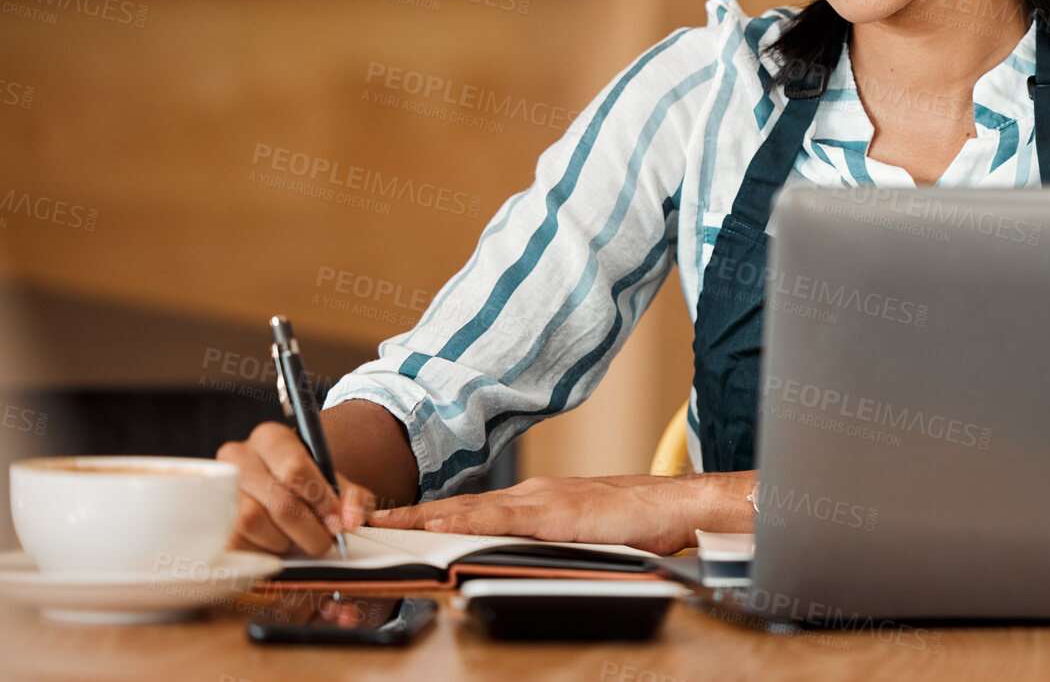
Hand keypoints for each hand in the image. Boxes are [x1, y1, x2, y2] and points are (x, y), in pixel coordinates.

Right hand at [217, 421, 374, 556]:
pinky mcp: (207, 517)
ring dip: (284, 541)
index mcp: (271, 438)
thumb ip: (354, 499)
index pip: (294, 470)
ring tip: (294, 537)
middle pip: (278, 502)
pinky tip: (273, 543)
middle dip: (310, 530)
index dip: (321, 501)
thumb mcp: (337, 484)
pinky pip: (236, 542)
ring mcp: (217, 486)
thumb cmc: (309, 486)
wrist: (276, 489)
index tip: (337, 521)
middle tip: (324, 540)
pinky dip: (261, 550)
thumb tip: (350, 521)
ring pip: (254, 523)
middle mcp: (238, 456)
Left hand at [369, 472, 752, 555]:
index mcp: (535, 503)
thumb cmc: (638, 523)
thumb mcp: (579, 534)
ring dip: (428, 519)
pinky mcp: (560, 514)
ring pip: (474, 510)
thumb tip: (505, 558)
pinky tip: (443, 526)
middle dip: (411, 517)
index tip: (383, 522)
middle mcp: (533, 496)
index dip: (424, 517)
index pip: (468, 510)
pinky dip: (468, 521)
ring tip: (386, 525)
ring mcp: (545, 502)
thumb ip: (541, 541)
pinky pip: (505, 519)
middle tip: (364, 521)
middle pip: (460, 507)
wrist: (679, 505)